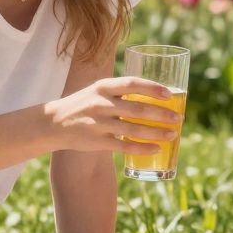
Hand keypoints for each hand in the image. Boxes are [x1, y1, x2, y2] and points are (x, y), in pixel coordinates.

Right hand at [43, 76, 177, 158]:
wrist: (53, 123)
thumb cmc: (85, 104)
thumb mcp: (98, 90)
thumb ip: (121, 91)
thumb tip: (155, 95)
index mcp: (103, 87)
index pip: (132, 83)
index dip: (152, 88)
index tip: (170, 94)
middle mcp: (101, 103)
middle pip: (137, 109)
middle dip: (161, 114)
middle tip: (179, 118)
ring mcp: (98, 123)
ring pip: (133, 129)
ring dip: (156, 133)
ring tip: (173, 135)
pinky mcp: (96, 141)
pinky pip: (123, 145)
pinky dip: (142, 148)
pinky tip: (156, 149)